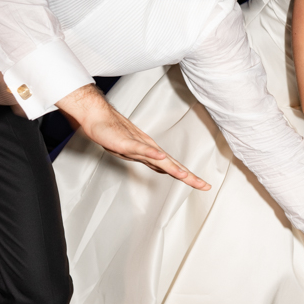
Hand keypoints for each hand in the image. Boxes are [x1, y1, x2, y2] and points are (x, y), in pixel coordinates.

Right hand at [57, 84, 210, 189]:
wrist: (99, 118)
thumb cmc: (114, 132)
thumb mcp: (134, 151)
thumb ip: (148, 159)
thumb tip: (163, 166)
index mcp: (152, 153)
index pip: (174, 167)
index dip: (189, 177)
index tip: (203, 185)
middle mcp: (150, 150)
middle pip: (173, 165)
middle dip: (189, 177)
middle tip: (204, 185)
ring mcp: (139, 146)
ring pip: (160, 159)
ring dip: (173, 168)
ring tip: (186, 176)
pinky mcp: (126, 143)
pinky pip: (140, 149)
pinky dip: (151, 153)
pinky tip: (160, 157)